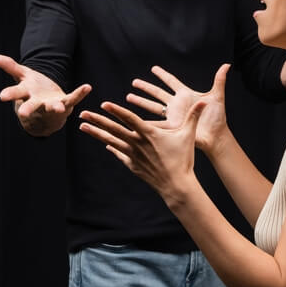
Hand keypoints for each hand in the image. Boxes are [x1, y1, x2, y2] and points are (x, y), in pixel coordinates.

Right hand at [0, 54, 90, 135]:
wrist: (47, 111)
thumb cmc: (32, 91)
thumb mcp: (22, 76)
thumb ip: (11, 67)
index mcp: (25, 94)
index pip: (15, 93)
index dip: (9, 94)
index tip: (2, 96)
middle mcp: (37, 102)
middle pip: (31, 105)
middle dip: (27, 108)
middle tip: (22, 113)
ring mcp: (51, 105)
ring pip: (52, 107)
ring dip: (55, 107)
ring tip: (59, 107)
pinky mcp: (65, 104)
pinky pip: (73, 98)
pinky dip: (80, 93)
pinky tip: (87, 87)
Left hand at [79, 100, 206, 207]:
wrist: (176, 185)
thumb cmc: (183, 159)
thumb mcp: (188, 135)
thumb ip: (193, 116)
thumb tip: (203, 101)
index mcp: (149, 134)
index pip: (129, 119)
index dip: (116, 111)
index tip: (104, 104)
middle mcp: (137, 144)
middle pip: (114, 129)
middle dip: (97, 120)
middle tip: (82, 114)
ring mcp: (133, 155)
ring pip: (111, 141)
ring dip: (97, 133)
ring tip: (83, 127)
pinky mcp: (133, 166)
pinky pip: (120, 154)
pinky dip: (112, 149)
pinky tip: (105, 145)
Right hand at [124, 64, 230, 154]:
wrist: (216, 136)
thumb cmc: (218, 118)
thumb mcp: (217, 97)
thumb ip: (219, 80)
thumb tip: (227, 65)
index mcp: (186, 95)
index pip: (172, 81)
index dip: (163, 75)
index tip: (153, 68)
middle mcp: (177, 104)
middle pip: (158, 93)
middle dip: (146, 87)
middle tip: (134, 82)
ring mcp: (173, 116)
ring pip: (153, 106)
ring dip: (141, 102)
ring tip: (128, 97)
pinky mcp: (172, 127)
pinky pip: (156, 123)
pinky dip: (145, 122)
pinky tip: (134, 120)